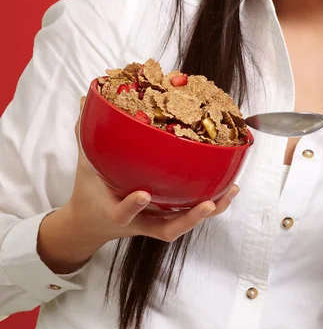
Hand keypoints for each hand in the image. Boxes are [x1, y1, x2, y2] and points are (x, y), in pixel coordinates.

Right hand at [65, 96, 239, 243]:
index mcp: (114, 211)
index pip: (122, 214)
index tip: (143, 194)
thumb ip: (86, 132)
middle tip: (207, 204)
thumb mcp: (86, 163)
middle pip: (166, 229)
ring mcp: (155, 221)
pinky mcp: (167, 217)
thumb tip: (87, 99)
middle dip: (188, 218)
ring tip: (230, 191)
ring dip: (209, 211)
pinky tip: (229, 188)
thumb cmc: (91, 191)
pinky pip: (190, 214)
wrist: (90, 223)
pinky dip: (212, 204)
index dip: (133, 207)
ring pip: (184, 224)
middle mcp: (139, 221)